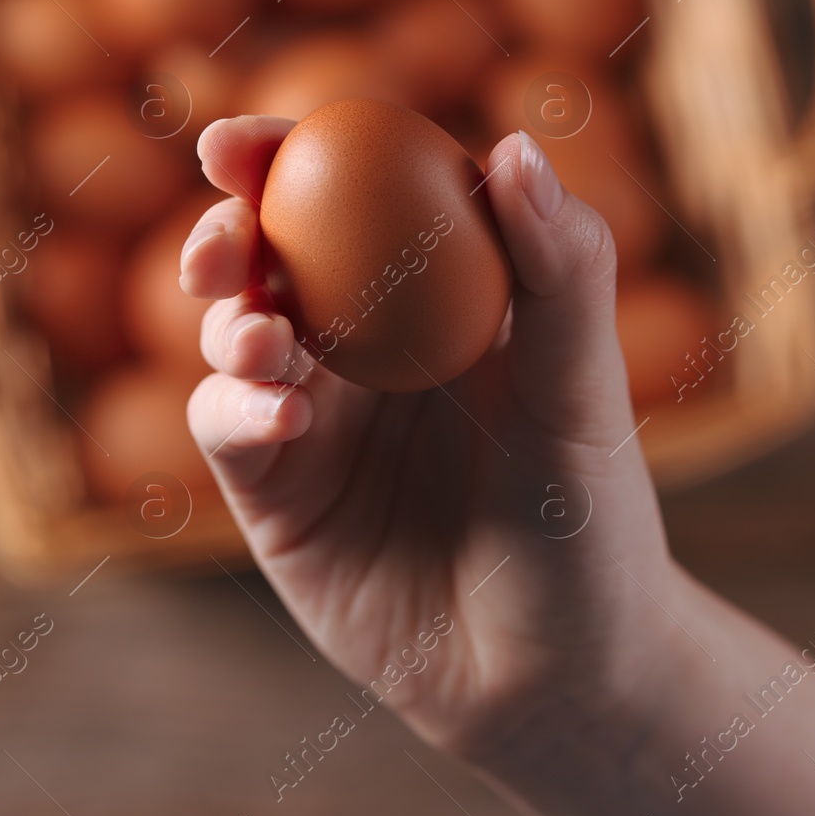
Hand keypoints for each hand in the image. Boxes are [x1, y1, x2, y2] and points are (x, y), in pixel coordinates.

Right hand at [181, 115, 686, 763]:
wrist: (553, 675)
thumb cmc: (588, 524)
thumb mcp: (584, 391)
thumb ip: (562, 270)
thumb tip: (516, 143)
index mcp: (443, 293)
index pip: (359, 195)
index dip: (291, 154)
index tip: (243, 140)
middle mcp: (370, 342)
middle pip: (275, 255)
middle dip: (229, 232)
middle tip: (226, 238)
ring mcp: (317, 414)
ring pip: (236, 334)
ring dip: (230, 321)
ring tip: (262, 339)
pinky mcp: (277, 490)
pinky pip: (227, 426)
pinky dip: (237, 409)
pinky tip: (284, 418)